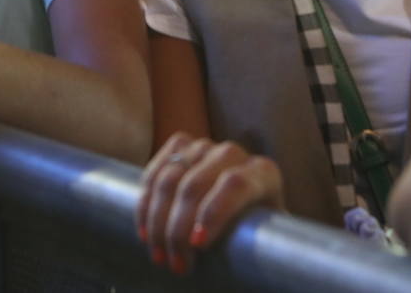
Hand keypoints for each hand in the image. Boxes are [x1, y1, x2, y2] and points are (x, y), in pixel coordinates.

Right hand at [136, 133, 284, 275]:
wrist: (244, 210)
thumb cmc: (255, 230)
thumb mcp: (264, 235)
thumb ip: (254, 238)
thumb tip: (225, 254)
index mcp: (263, 173)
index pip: (235, 185)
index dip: (213, 213)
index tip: (197, 245)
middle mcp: (232, 154)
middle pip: (195, 185)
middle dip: (178, 229)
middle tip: (176, 264)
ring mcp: (203, 147)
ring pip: (169, 179)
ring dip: (158, 222)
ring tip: (159, 255)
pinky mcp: (179, 146)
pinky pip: (154, 173)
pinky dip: (145, 205)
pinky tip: (146, 233)